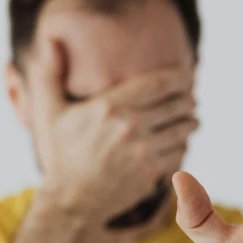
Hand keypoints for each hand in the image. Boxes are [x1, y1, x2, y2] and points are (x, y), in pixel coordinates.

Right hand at [31, 39, 198, 223]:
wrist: (70, 200)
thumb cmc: (61, 155)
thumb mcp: (50, 113)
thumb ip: (49, 75)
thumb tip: (50, 42)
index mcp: (108, 106)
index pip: (158, 84)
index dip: (178, 78)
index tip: (187, 75)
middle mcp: (129, 126)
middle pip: (175, 105)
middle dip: (187, 100)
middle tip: (191, 98)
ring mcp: (142, 151)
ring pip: (181, 129)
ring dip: (190, 122)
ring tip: (192, 119)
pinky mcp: (151, 172)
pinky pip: (178, 152)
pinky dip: (183, 145)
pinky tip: (182, 141)